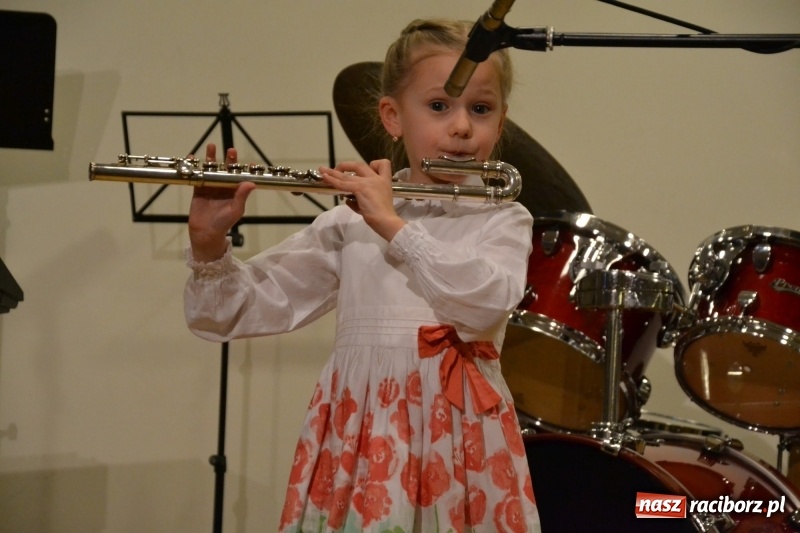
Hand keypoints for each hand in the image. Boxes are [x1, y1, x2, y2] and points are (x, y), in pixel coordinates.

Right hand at [188, 144, 255, 261]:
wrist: (206, 232)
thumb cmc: (224, 222)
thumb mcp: (235, 209)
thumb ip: (242, 196)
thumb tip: (251, 183)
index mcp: (235, 191)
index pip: (241, 177)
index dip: (245, 170)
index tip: (251, 163)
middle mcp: (224, 186)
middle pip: (227, 169)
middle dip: (229, 159)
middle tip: (231, 150)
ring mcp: (211, 186)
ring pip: (211, 169)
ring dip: (211, 158)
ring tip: (212, 146)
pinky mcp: (199, 188)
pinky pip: (198, 175)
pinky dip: (195, 166)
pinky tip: (193, 158)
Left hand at [319, 159, 404, 240]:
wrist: (386, 221)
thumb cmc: (382, 216)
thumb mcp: (372, 204)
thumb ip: (359, 200)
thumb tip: (347, 200)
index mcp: (384, 181)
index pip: (382, 164)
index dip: (373, 164)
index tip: (366, 171)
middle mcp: (376, 178)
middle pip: (360, 164)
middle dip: (346, 165)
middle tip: (337, 170)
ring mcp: (368, 182)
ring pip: (347, 174)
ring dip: (333, 172)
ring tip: (322, 170)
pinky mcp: (360, 188)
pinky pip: (343, 183)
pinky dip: (332, 180)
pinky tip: (325, 178)